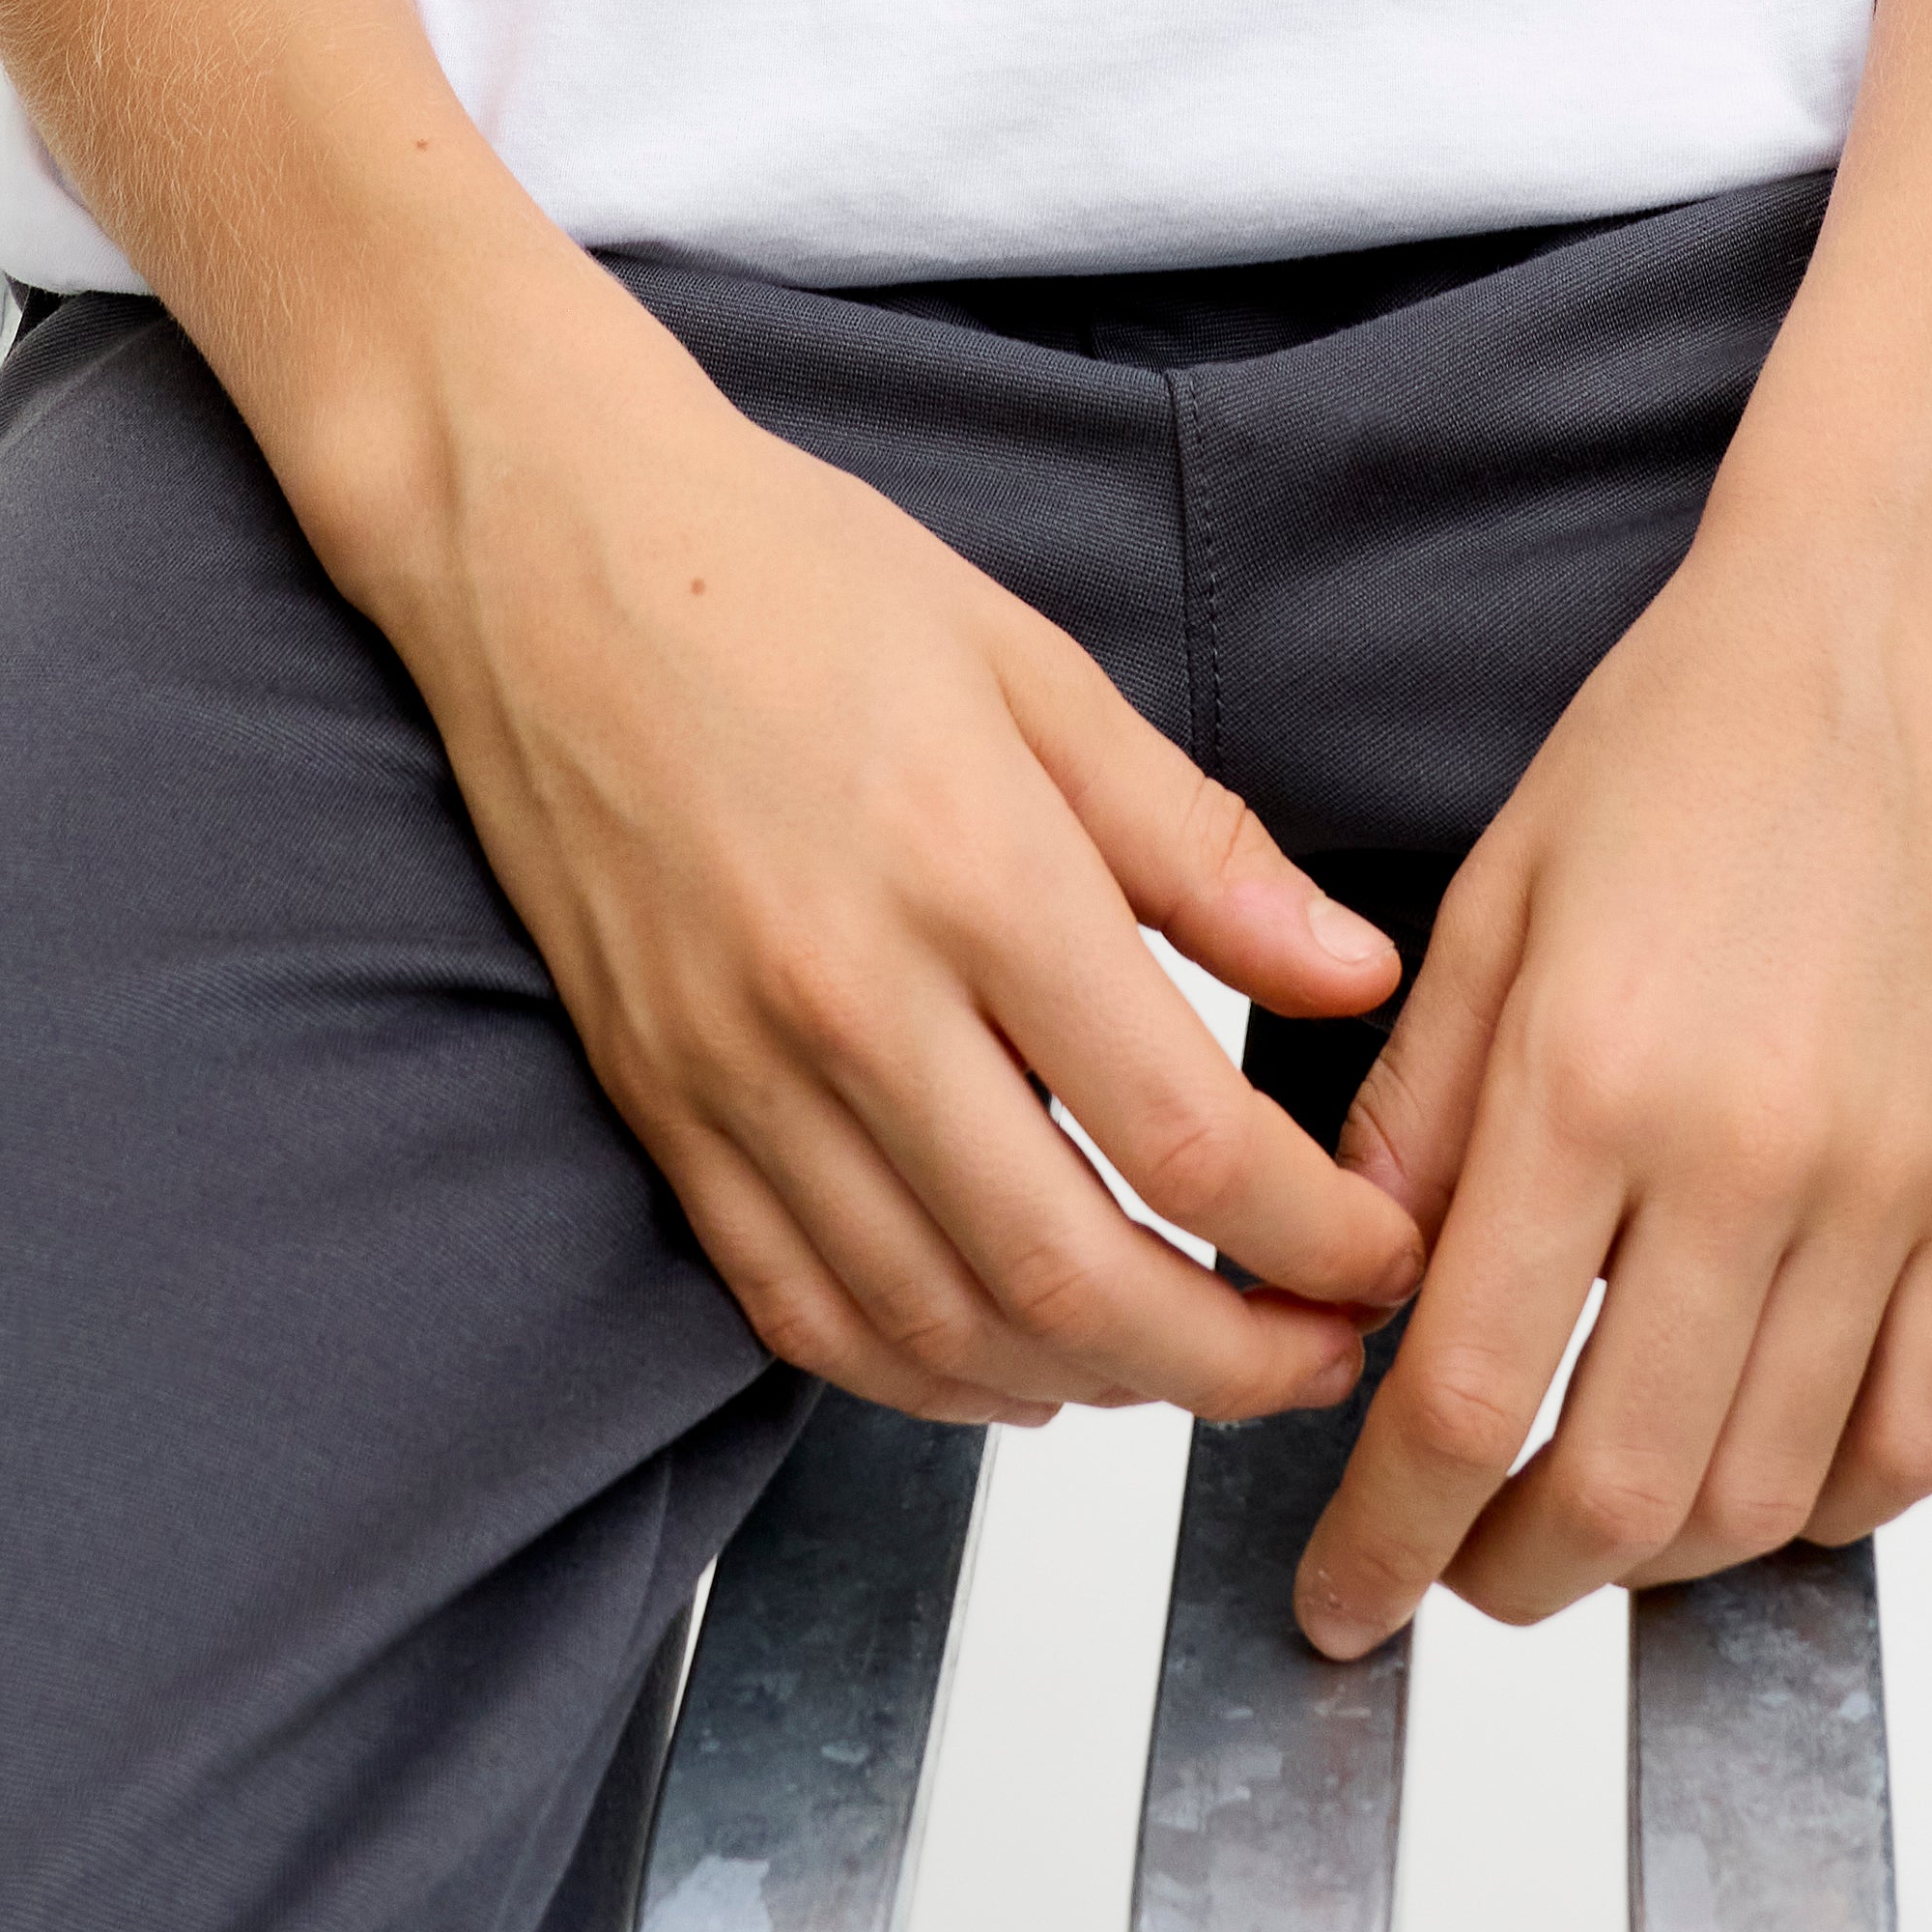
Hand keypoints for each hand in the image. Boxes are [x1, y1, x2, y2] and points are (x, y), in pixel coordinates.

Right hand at [368, 262, 1428, 1425]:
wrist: (543, 545)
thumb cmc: (787, 574)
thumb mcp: (1034, 667)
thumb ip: (1199, 844)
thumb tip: (1357, 975)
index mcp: (973, 872)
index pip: (1187, 1136)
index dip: (1316, 1238)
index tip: (1387, 1254)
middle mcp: (847, 1001)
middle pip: (1072, 1277)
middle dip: (1232, 1362)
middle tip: (1322, 1358)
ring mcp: (735, 1073)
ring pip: (936, 1327)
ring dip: (1092, 1387)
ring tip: (1194, 1361)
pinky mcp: (658, 1106)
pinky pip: (797, 1312)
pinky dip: (923, 1378)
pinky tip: (1015, 1364)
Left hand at [1288, 486, 1931, 1649]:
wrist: (1904, 623)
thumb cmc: (1692, 728)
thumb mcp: (1496, 898)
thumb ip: (1417, 1111)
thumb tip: (1350, 1292)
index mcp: (1587, 1078)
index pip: (1466, 1398)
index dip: (1385, 1535)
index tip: (1339, 1597)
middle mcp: (1743, 1159)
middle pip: (1614, 1490)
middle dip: (1503, 1577)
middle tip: (1449, 1574)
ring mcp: (1888, 1189)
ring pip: (1763, 1494)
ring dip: (1653, 1561)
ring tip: (1581, 1532)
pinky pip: (1916, 1437)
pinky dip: (1823, 1509)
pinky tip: (1749, 1485)